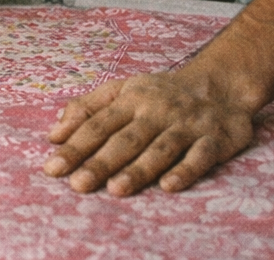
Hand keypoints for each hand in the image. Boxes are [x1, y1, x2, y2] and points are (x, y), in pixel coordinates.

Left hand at [43, 68, 255, 194]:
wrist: (221, 84)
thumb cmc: (161, 92)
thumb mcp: (123, 89)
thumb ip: (87, 107)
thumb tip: (54, 133)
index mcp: (131, 99)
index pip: (98, 124)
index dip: (75, 146)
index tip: (52, 168)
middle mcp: (156, 112)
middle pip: (125, 140)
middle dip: (101, 162)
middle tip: (77, 184)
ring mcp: (185, 126)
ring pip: (160, 149)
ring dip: (138, 169)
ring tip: (116, 189)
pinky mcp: (214, 140)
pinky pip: (199, 156)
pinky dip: (185, 170)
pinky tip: (168, 186)